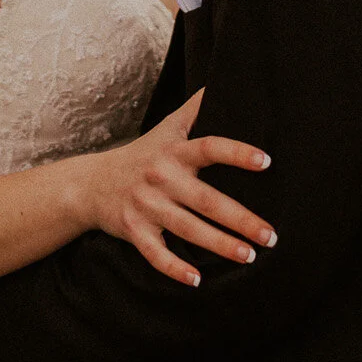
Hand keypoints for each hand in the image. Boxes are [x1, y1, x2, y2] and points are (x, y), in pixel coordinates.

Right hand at [80, 88, 274, 287]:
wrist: (90, 183)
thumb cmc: (142, 154)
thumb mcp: (166, 128)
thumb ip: (196, 108)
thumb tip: (226, 80)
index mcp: (174, 152)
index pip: (209, 147)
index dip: (237, 153)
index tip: (266, 162)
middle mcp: (162, 178)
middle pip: (206, 200)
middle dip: (241, 219)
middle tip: (271, 236)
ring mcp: (147, 206)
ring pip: (188, 229)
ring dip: (220, 245)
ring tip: (249, 256)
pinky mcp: (134, 231)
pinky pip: (156, 254)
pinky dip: (175, 268)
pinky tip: (197, 281)